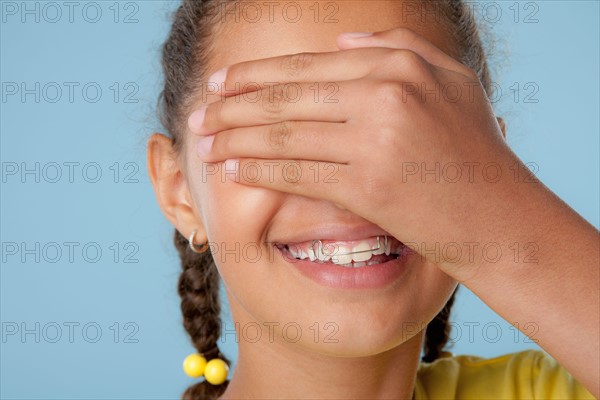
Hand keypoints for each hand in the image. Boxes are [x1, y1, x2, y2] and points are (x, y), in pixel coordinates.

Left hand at [188, 27, 531, 280]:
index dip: (256, 74)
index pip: (308, 65)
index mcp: (399, 65)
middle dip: (231, 106)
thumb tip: (341, 37)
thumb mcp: (450, 81)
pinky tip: (232, 171)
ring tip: (202, 143)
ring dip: (235, 138)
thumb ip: (398, 47)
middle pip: (286, 97)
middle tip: (197, 114)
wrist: (499, 216)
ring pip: (283, 134)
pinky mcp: (368, 186)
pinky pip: (297, 174)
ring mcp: (375, 140)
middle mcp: (384, 95)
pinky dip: (259, 171)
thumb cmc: (475, 150)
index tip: (221, 83)